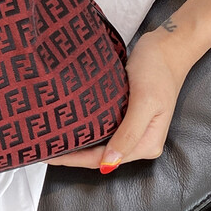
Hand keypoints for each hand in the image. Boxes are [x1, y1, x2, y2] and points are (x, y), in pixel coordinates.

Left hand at [48, 29, 192, 172]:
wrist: (167, 47)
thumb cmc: (158, 70)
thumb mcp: (145, 101)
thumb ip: (129, 133)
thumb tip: (109, 162)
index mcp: (146, 144)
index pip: (103, 160)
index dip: (75, 160)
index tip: (51, 155)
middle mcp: (140, 142)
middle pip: (100, 156)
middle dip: (73, 154)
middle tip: (43, 147)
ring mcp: (133, 130)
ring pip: (100, 144)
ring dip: (78, 143)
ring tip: (52, 139)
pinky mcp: (127, 117)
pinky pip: (103, 129)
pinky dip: (86, 130)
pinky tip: (70, 125)